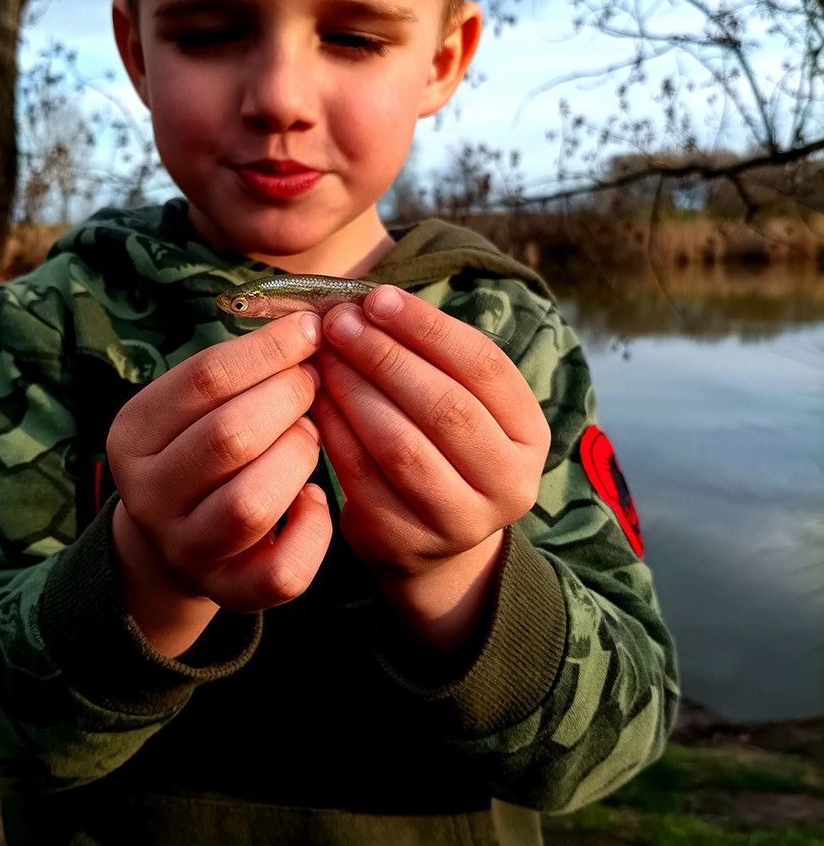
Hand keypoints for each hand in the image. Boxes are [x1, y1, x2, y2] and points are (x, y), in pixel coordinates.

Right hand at [107, 311, 331, 650]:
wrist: (173, 539)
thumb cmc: (201, 448)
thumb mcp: (194, 405)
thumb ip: (237, 369)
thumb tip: (310, 323)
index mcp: (132, 434)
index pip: (203, 380)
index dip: (268, 350)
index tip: (310, 330)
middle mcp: (149, 496)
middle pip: (228, 438)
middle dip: (287, 400)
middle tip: (313, 383)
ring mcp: (186, 548)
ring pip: (250, 505)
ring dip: (297, 459)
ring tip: (309, 436)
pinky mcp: (228, 591)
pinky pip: (279, 572)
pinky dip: (312, 532)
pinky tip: (315, 499)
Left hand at [311, 286, 550, 635]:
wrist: (431, 547)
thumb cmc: (441, 450)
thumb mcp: (460, 406)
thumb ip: (430, 358)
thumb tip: (365, 298)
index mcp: (530, 434)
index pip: (484, 366)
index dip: (428, 327)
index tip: (377, 298)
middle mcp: (508, 482)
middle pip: (445, 406)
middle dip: (385, 355)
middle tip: (339, 323)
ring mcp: (460, 520)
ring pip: (402, 444)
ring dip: (355, 390)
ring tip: (323, 355)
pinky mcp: (407, 543)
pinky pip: (363, 477)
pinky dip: (335, 431)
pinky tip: (314, 399)